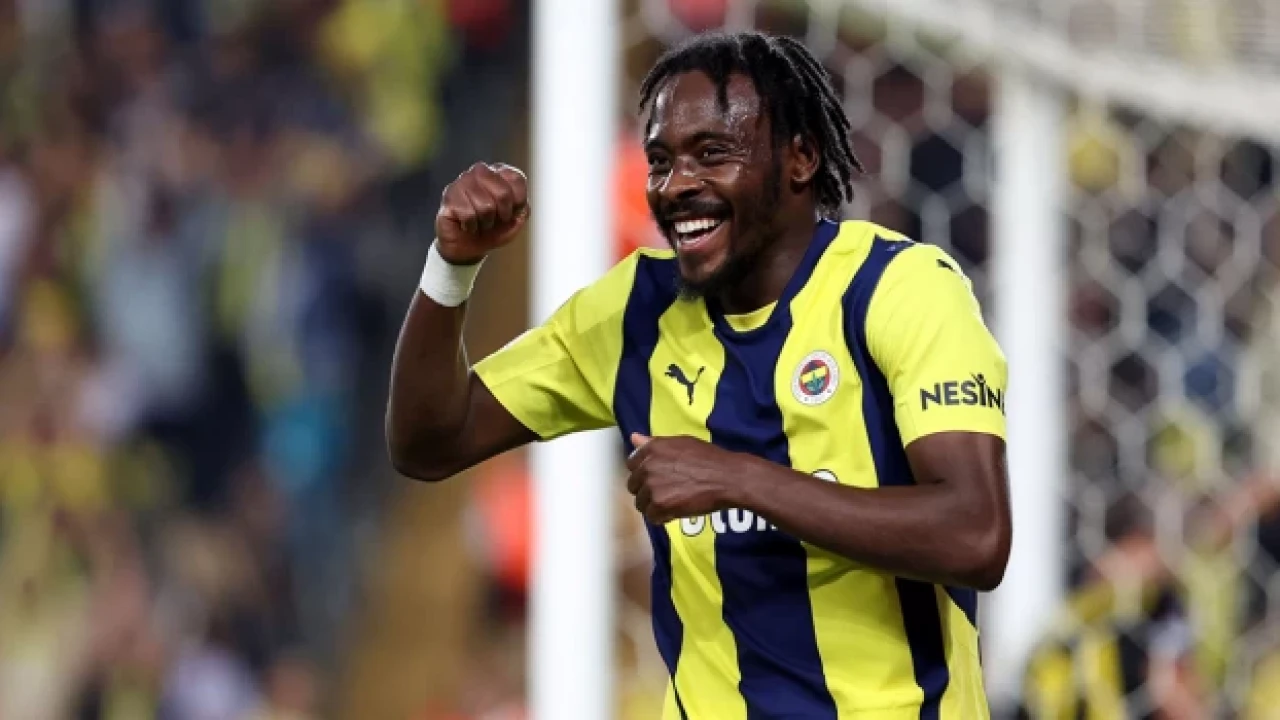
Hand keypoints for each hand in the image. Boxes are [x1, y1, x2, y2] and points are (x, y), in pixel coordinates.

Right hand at [436, 162, 529, 263]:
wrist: (466, 246)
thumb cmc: (492, 230)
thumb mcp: (514, 223)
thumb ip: (523, 211)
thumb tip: (522, 206)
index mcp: (499, 173)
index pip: (517, 179)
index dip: (519, 202)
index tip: (511, 213)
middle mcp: (480, 172)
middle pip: (503, 193)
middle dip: (503, 214)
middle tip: (495, 220)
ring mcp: (463, 182)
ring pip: (486, 206)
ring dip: (485, 223)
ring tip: (479, 222)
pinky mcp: (449, 195)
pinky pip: (469, 215)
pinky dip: (471, 227)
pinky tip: (467, 225)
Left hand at [626, 433, 742, 523]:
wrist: (727, 477)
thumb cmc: (709, 458)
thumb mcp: (681, 443)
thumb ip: (655, 443)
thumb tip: (633, 438)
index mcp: (652, 449)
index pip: (631, 464)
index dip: (644, 473)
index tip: (657, 477)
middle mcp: (647, 466)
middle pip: (634, 485)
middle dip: (647, 491)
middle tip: (668, 492)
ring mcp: (652, 486)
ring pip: (641, 503)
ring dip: (654, 505)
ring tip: (673, 502)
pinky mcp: (660, 505)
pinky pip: (651, 516)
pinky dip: (662, 517)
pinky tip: (676, 511)